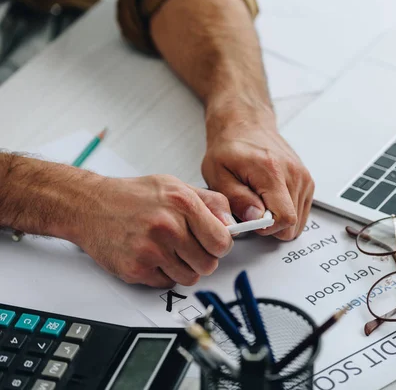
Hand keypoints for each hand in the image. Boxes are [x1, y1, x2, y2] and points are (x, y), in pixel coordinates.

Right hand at [72, 174, 234, 287]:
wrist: (89, 206)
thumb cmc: (132, 196)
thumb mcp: (176, 186)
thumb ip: (210, 203)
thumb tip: (232, 224)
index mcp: (182, 203)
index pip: (222, 241)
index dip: (220, 245)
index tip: (214, 243)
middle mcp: (168, 227)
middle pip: (209, 264)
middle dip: (203, 258)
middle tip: (189, 247)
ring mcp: (151, 250)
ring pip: (190, 277)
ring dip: (184, 268)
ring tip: (169, 250)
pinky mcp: (136, 269)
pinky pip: (167, 283)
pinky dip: (163, 274)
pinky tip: (153, 256)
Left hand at [202, 110, 314, 240]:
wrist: (245, 124)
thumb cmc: (230, 146)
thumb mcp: (217, 173)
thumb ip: (236, 198)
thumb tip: (254, 218)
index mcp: (273, 171)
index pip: (284, 218)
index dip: (265, 227)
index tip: (251, 218)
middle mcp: (294, 174)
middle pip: (292, 224)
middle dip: (270, 225)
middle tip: (251, 209)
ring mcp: (304, 178)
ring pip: (298, 221)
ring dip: (277, 219)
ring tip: (259, 201)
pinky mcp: (307, 181)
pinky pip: (300, 212)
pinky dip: (285, 212)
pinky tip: (269, 199)